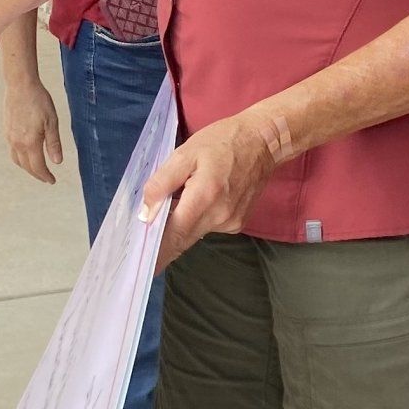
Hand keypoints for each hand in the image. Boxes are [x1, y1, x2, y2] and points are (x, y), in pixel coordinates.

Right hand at [3, 77, 63, 184]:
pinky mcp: (6, 130)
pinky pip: (12, 151)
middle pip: (26, 166)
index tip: (52, 180)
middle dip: (37, 174)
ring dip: (27, 168)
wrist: (20, 85)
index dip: (45, 176)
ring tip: (37, 169)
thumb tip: (57, 162)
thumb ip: (53, 143)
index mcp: (30, 142)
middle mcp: (17, 143)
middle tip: (46, 178)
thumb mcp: (52, 121)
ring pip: (17, 160)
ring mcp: (9, 137)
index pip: (38, 167)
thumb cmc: (38, 100)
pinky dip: (20, 158)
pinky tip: (27, 153)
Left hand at [140, 110, 281, 270]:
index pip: (174, 235)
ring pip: (195, 233)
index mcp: (204, 197)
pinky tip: (199, 200)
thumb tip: (145, 213)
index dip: (158, 252)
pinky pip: (209, 227)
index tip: (145, 266)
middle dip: (164, 241)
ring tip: (177, 203)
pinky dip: (197, 219)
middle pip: (183, 238)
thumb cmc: (221, 142)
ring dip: (181, 225)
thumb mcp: (185, 153)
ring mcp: (231, 222)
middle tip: (146, 243)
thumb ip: (162, 182)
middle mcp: (219, 217)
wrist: (263, 141)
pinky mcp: (238, 223)